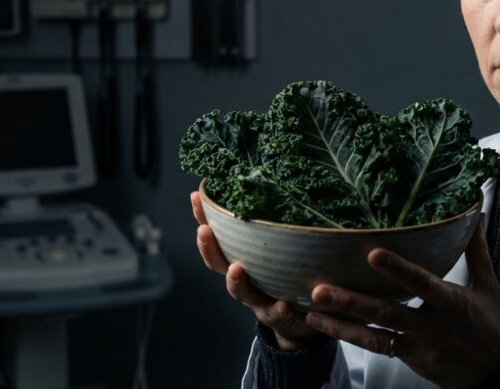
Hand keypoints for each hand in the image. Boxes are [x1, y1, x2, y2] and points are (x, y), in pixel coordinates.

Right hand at [190, 191, 319, 349]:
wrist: (303, 319)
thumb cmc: (286, 274)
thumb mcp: (276, 246)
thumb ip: (269, 222)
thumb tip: (264, 180)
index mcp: (239, 258)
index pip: (216, 236)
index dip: (203, 218)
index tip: (197, 196)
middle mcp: (244, 279)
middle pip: (219, 265)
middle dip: (209, 248)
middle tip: (204, 231)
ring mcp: (259, 300)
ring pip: (243, 293)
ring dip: (236, 282)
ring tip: (236, 270)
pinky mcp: (280, 316)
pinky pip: (278, 314)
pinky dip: (279, 309)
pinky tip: (284, 303)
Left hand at [302, 222, 499, 387]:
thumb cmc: (497, 327)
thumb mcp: (489, 287)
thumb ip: (476, 249)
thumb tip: (474, 210)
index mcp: (456, 305)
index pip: (425, 285)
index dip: (400, 270)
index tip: (373, 254)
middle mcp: (434, 328)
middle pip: (389, 313)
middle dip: (353, 302)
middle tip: (320, 288)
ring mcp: (419, 348)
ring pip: (375, 337)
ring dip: (341, 324)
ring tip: (311, 309)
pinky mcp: (410, 361)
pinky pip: (376, 349)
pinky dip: (350, 337)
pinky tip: (325, 324)